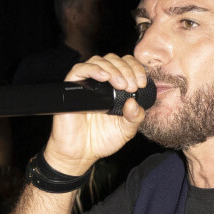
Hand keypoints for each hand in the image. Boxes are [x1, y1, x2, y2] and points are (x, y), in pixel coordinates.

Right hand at [45, 54, 147, 175]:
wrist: (80, 154)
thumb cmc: (101, 140)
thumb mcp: (126, 130)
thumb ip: (135, 117)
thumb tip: (134, 102)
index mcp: (115, 88)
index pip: (126, 66)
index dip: (136, 68)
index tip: (142, 83)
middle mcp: (100, 83)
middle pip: (114, 59)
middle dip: (127, 69)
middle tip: (133, 85)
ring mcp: (86, 84)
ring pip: (99, 61)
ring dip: (114, 69)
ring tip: (122, 85)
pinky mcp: (71, 88)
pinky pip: (79, 69)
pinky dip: (93, 69)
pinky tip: (105, 78)